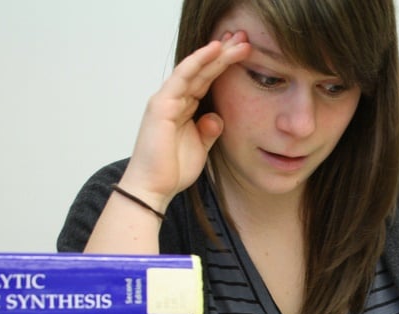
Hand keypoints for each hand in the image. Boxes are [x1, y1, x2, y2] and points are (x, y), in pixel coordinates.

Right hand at [119, 31, 250, 209]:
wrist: (154, 188)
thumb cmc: (172, 170)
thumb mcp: (200, 148)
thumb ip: (209, 130)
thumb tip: (217, 118)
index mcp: (183, 108)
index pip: (206, 80)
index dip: (224, 66)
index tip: (244, 54)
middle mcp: (173, 99)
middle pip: (202, 70)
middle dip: (223, 54)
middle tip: (244, 39)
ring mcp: (166, 100)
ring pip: (194, 69)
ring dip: (216, 54)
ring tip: (236, 41)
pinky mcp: (161, 105)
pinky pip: (182, 77)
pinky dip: (198, 62)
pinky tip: (214, 50)